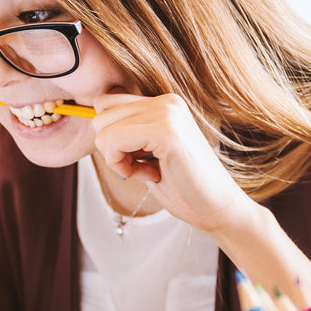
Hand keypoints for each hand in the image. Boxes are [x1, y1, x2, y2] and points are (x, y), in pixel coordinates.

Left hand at [91, 92, 255, 235]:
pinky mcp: (167, 131)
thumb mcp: (148, 153)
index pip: (106, 104)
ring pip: (103, 128)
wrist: (218, 209)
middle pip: (100, 114)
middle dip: (112, 148)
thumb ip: (127, 134)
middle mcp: (166, 101)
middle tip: (142, 168)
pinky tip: (150, 175)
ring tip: (148, 171)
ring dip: (117, 159)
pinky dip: (122, 166)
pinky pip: (113, 141)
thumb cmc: (183, 188)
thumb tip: (93, 119)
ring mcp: (168, 112)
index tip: (137, 159)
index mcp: (164, 103)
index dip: (111, 137)